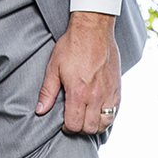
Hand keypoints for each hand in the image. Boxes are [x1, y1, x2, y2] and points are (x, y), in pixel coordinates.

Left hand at [37, 12, 121, 134]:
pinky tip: (100, 112)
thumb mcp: (54, 67)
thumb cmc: (72, 45)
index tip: (64, 123)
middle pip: (90, 127)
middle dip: (80, 128)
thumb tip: (40, 110)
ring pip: (105, 123)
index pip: (74, 124)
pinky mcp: (117, 87)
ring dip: (96, 125)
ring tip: (88, 119)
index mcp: (78, 92)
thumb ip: (48, 92)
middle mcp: (95, 96)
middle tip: (75, 121)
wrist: (93, 29)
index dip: (67, 128)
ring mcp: (108, 92)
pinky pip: (115, 111)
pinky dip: (108, 116)